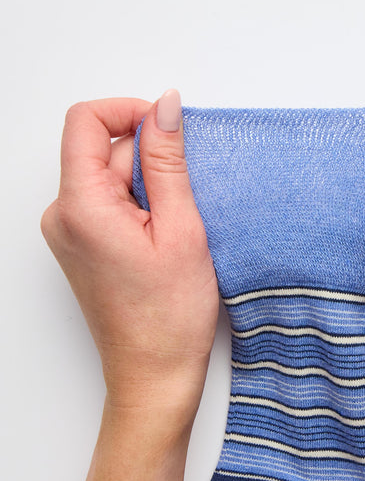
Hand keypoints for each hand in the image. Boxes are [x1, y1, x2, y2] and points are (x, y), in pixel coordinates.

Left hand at [41, 91, 218, 413]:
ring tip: (177, 227)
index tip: (169, 129)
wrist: (154, 373)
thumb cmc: (170, 315)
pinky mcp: (83, 245)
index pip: (86, 121)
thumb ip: (167, 161)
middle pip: (102, 150)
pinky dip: (141, 205)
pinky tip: (165, 235)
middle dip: (149, 159)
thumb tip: (164, 107)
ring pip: (109, 177)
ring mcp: (70, 232)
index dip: (130, 112)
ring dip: (149, 186)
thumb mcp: (181, 228)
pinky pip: (109, 202)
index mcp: (80, 207)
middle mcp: (63, 216)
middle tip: (186, 199)